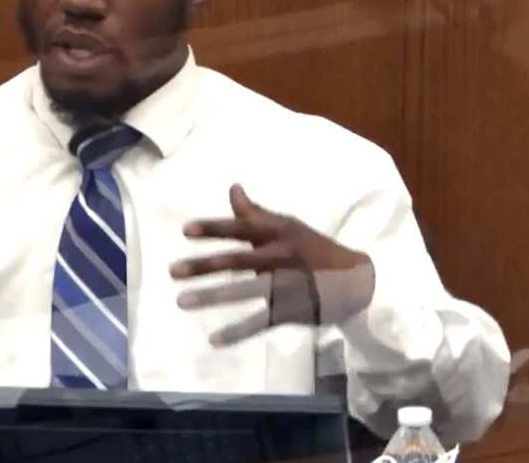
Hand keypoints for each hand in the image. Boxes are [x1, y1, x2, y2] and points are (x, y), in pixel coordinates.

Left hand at [170, 184, 374, 345]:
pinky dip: (238, 331)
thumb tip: (232, 188)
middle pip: (237, 259)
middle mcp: (280, 256)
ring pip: (244, 291)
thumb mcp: (288, 226)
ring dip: (212, 296)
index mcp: (278, 233)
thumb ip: (256, 213)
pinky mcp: (291, 310)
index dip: (214, 228)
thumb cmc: (314, 248)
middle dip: (204, 265)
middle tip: (172, 271)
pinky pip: (261, 321)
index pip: (241, 228)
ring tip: (181, 301)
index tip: (185, 231)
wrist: (356, 279)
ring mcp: (285, 284)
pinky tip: (214, 339)